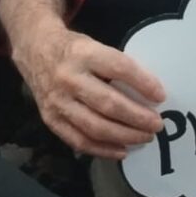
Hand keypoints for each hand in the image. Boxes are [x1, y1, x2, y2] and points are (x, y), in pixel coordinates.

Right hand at [12, 21, 165, 160]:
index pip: (118, 68)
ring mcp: (57, 101)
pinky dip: (103, 149)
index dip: (142, 83)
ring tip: (145, 137)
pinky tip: (122, 151)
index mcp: (83, 53)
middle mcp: (68, 78)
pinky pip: (79, 140)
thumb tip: (149, 93)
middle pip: (108, 103)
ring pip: (95, 126)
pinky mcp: (50, 119)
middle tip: (157, 124)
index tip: (161, 96)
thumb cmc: (74, 49)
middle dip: (137, 117)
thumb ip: (116, 66)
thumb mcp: (94, 45)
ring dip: (124, 136)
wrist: (34, 49)